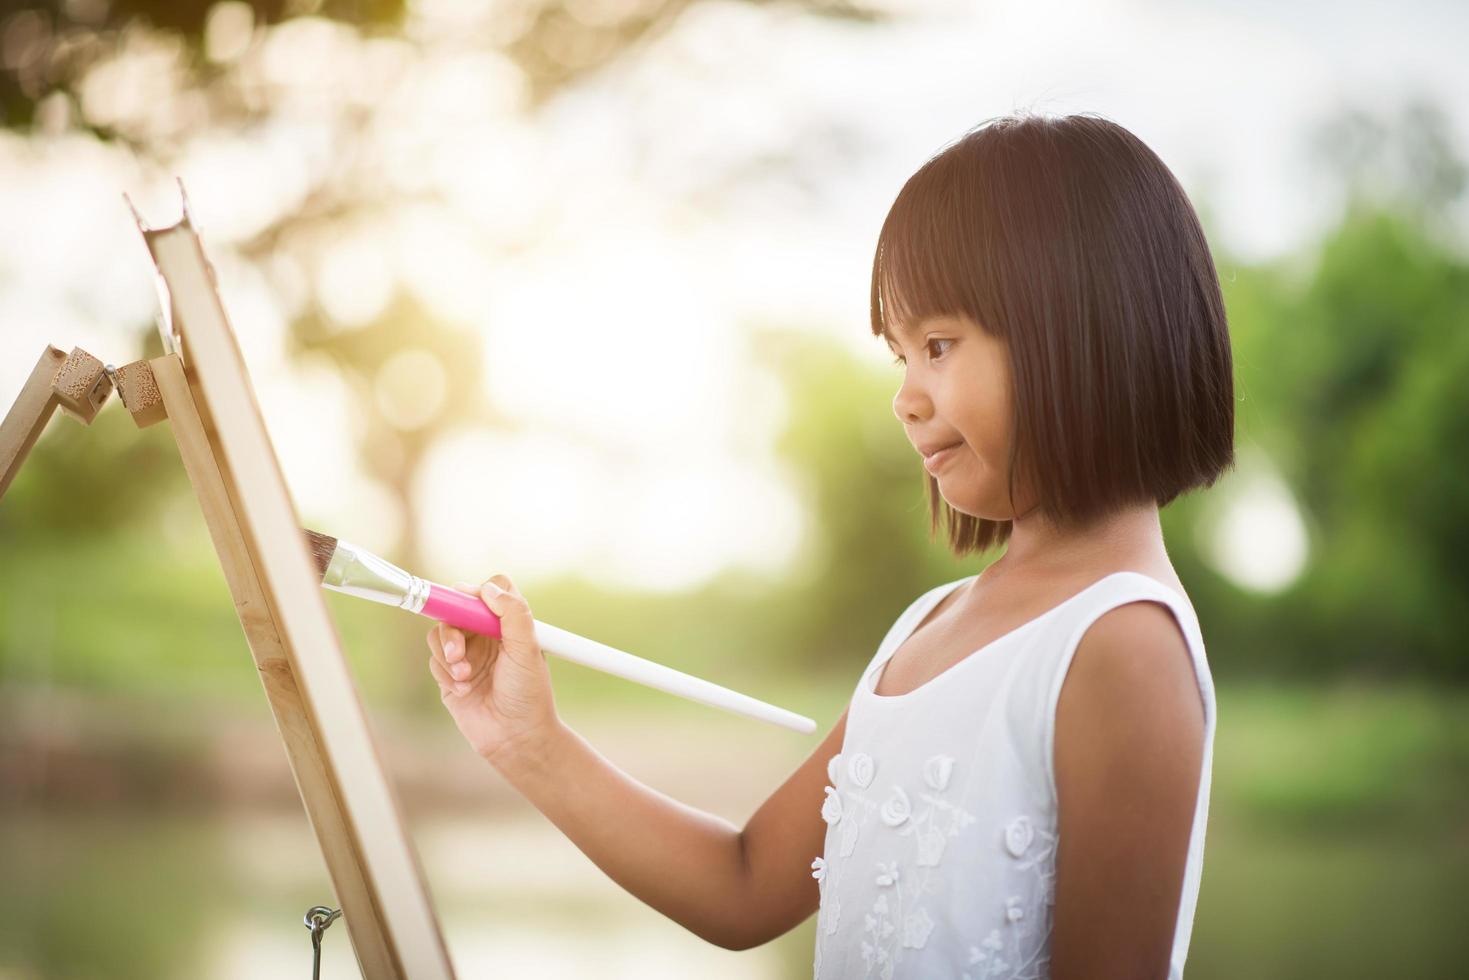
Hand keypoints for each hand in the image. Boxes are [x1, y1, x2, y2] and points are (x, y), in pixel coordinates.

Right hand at [426, 574, 560, 765]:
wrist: (515, 737)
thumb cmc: (528, 694)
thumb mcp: (528, 650)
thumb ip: (513, 614)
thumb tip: (488, 588)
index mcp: (508, 625)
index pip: (489, 592)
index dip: (476, 592)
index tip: (468, 604)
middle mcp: (486, 636)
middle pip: (456, 610)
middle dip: (452, 630)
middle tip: (458, 652)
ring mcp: (467, 655)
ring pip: (440, 634)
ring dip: (448, 654)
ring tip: (465, 675)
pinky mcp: (450, 675)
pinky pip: (435, 661)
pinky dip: (446, 674)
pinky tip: (464, 691)